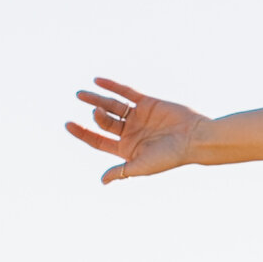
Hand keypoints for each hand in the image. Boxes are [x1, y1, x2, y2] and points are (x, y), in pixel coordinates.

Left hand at [66, 77, 206, 182]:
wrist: (194, 138)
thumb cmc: (170, 157)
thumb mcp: (142, 166)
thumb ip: (122, 171)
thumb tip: (103, 181)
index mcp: (126, 149)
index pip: (98, 140)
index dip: (82, 133)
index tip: (68, 124)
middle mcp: (130, 132)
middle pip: (104, 122)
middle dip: (94, 114)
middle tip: (89, 107)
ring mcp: (138, 116)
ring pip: (112, 106)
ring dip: (96, 99)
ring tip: (80, 94)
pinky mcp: (148, 103)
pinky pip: (127, 93)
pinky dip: (112, 86)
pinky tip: (97, 81)